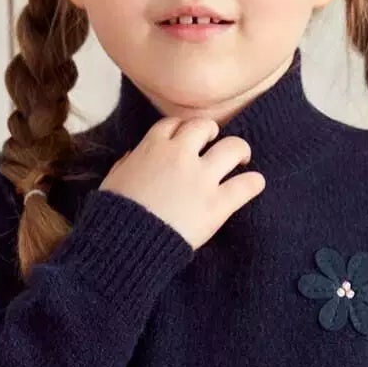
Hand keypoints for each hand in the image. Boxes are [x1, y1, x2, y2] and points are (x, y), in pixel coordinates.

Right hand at [100, 115, 264, 250]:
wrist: (125, 242)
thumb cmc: (114, 214)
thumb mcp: (113, 179)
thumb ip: (128, 163)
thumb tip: (134, 157)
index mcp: (152, 147)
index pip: (173, 124)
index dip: (183, 130)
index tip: (186, 139)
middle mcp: (180, 155)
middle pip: (205, 127)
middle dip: (212, 133)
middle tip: (215, 145)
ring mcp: (201, 178)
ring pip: (234, 147)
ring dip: (240, 151)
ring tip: (241, 160)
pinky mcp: (217, 204)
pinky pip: (246, 185)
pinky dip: (253, 183)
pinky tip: (254, 184)